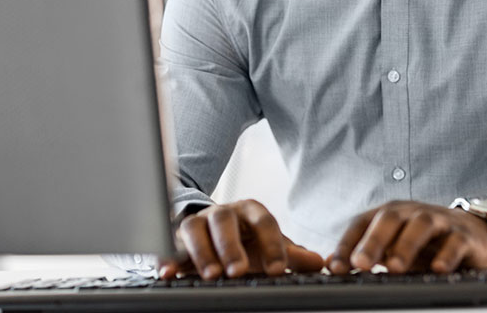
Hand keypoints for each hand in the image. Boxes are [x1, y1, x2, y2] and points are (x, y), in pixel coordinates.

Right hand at [158, 199, 324, 279]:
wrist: (213, 229)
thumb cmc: (246, 240)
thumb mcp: (268, 245)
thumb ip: (291, 254)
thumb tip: (319, 262)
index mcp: (250, 211)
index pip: (264, 221)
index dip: (272, 244)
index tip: (278, 270)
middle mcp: (222, 213)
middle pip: (224, 222)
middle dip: (231, 247)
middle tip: (238, 271)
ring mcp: (197, 222)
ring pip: (194, 229)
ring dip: (201, 252)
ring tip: (210, 275)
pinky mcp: (175, 237)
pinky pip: (168, 244)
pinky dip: (166, 257)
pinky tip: (168, 273)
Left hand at [327, 201, 486, 274]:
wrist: (471, 233)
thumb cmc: (424, 242)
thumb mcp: (392, 246)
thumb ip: (364, 253)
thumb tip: (330, 264)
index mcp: (389, 214)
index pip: (361, 224)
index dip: (347, 244)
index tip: (335, 268)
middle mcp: (411, 213)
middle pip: (389, 219)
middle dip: (373, 241)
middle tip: (361, 264)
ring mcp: (439, 221)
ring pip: (421, 225)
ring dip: (406, 246)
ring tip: (394, 268)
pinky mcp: (464, 235)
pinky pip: (455, 241)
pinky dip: (447, 254)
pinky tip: (437, 268)